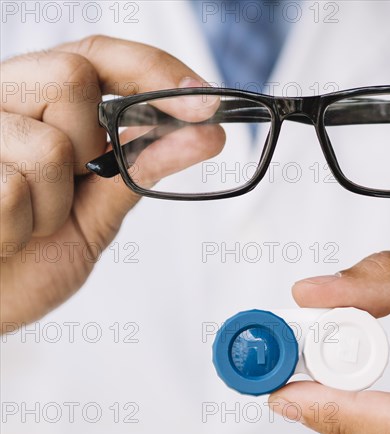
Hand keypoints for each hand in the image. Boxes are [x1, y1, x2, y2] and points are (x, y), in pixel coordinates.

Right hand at [0, 35, 222, 326]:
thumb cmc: (33, 258)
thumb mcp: (96, 213)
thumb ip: (139, 168)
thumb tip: (205, 133)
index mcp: (39, 104)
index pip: (100, 55)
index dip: (156, 71)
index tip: (205, 103)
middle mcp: (3, 103)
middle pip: (72, 76)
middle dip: (92, 144)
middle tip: (71, 186)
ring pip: (50, 144)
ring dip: (55, 205)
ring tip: (29, 224)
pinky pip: (13, 190)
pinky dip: (21, 229)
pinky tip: (4, 237)